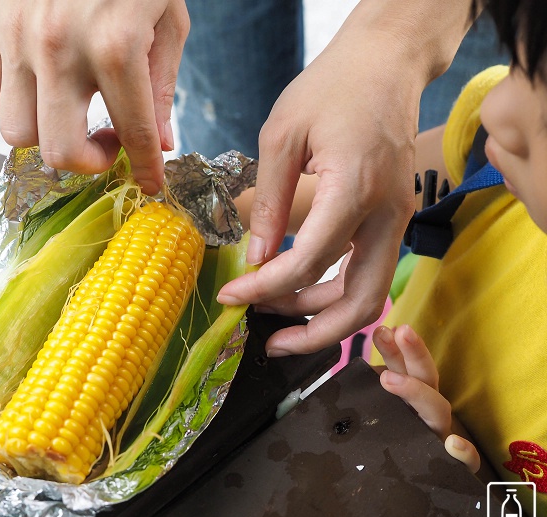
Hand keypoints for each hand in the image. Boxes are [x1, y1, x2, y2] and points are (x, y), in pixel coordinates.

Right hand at [0, 0, 188, 193]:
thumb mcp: (167, 22)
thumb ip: (161, 89)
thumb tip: (160, 145)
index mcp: (116, 47)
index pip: (134, 135)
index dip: (144, 169)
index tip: (149, 184)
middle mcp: (60, 49)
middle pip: (58, 152)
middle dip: (88, 163)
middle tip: (105, 142)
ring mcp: (17, 39)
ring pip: (15, 133)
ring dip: (47, 135)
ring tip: (71, 111)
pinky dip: (12, 105)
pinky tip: (39, 87)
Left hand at [216, 0, 473, 354]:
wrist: (386, 62)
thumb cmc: (333, 86)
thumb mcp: (282, 137)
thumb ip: (268, 202)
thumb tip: (255, 257)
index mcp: (354, 190)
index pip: (307, 262)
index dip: (264, 288)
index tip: (231, 297)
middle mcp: (385, 214)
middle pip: (360, 302)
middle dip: (313, 334)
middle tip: (269, 344)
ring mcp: (395, 218)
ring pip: (369, 293)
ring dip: (324, 316)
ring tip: (275, 318)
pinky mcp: (391, 216)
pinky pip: (368, 270)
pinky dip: (335, 289)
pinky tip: (298, 288)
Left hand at [373, 324, 480, 472]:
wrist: (413, 484)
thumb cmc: (393, 443)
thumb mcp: (376, 416)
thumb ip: (367, 395)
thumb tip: (354, 374)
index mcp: (409, 398)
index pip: (404, 368)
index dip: (395, 350)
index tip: (383, 330)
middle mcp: (426, 412)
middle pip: (425, 378)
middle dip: (413, 353)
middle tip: (397, 331)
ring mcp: (439, 436)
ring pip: (437, 410)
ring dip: (417, 393)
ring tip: (389, 379)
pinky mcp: (452, 466)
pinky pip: (466, 462)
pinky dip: (464, 453)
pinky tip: (453, 445)